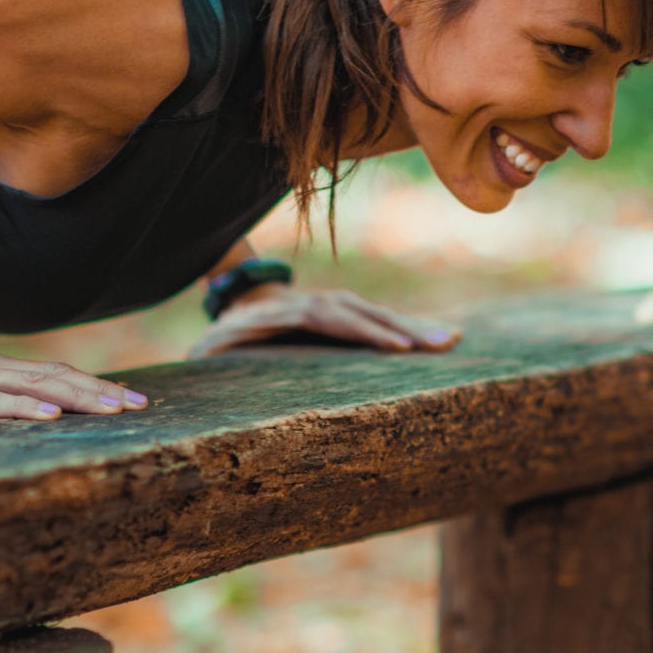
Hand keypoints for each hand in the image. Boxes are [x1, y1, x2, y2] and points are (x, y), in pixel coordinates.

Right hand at [0, 341, 146, 420]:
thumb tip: (18, 421)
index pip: (51, 376)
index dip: (91, 386)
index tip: (130, 399)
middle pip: (53, 377)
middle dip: (99, 390)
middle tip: (140, 405)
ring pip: (31, 386)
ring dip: (75, 396)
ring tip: (112, 409)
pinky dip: (21, 408)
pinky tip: (49, 416)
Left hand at [187, 283, 461, 358]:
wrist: (244, 296)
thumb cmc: (228, 333)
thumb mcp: (213, 343)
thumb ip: (209, 350)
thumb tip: (199, 355)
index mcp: (291, 312)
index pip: (333, 320)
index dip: (364, 332)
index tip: (396, 348)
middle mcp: (322, 302)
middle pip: (367, 313)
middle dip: (406, 328)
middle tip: (443, 343)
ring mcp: (339, 303)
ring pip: (381, 314)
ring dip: (417, 326)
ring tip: (454, 340)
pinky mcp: (351, 311)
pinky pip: (384, 318)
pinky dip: (413, 327)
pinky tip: (443, 338)